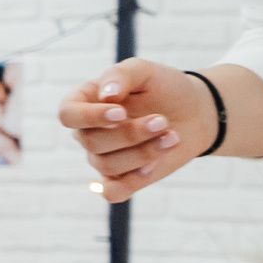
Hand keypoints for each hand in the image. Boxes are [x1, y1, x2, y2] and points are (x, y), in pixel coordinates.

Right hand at [58, 58, 216, 201]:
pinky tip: (154, 166)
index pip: (68, 115)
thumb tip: (104, 94)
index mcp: (84, 102)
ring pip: (107, 166)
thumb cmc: (164, 87)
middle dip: (130, 134)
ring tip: (172, 137)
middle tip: (163, 121)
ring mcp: (104, 157)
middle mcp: (88, 132)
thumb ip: (120, 74)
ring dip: (143, 153)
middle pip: (92, 143)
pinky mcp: (122, 179)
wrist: (194, 111)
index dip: (90, 117)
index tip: (121, 112)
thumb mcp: (144, 70)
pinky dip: (132, 182)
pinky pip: (113, 192)